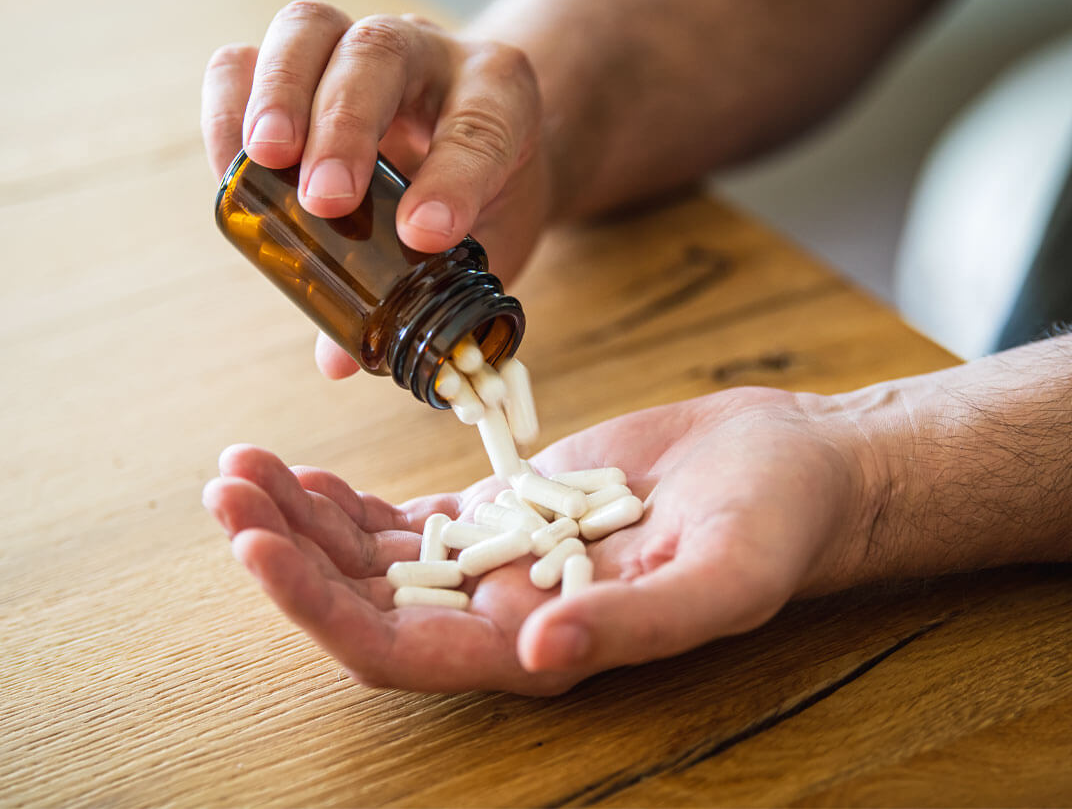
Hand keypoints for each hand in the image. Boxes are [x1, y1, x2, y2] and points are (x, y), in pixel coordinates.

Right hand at [200, 1, 551, 378]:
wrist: (486, 141)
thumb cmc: (489, 196)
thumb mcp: (488, 245)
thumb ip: (428, 295)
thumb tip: (339, 360)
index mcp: (499, 95)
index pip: (481, 123)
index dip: (454, 178)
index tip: (425, 235)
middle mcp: (431, 53)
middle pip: (382, 53)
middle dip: (348, 126)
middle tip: (326, 201)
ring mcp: (362, 46)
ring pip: (311, 31)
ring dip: (278, 97)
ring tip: (263, 163)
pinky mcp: (302, 60)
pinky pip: (249, 56)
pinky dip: (229, 104)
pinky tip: (230, 166)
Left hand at [202, 388, 878, 694]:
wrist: (793, 468)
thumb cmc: (777, 528)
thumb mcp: (723, 576)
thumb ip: (636, 625)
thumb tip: (538, 657)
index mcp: (543, 647)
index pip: (402, 650)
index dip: (321, 610)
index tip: (258, 546)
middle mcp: (506, 616)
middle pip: (365, 603)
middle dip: (287, 554)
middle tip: (226, 491)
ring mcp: (500, 561)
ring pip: (374, 557)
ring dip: (302, 520)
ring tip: (240, 469)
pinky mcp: (507, 508)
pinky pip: (408, 517)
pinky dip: (349, 498)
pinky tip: (305, 472)